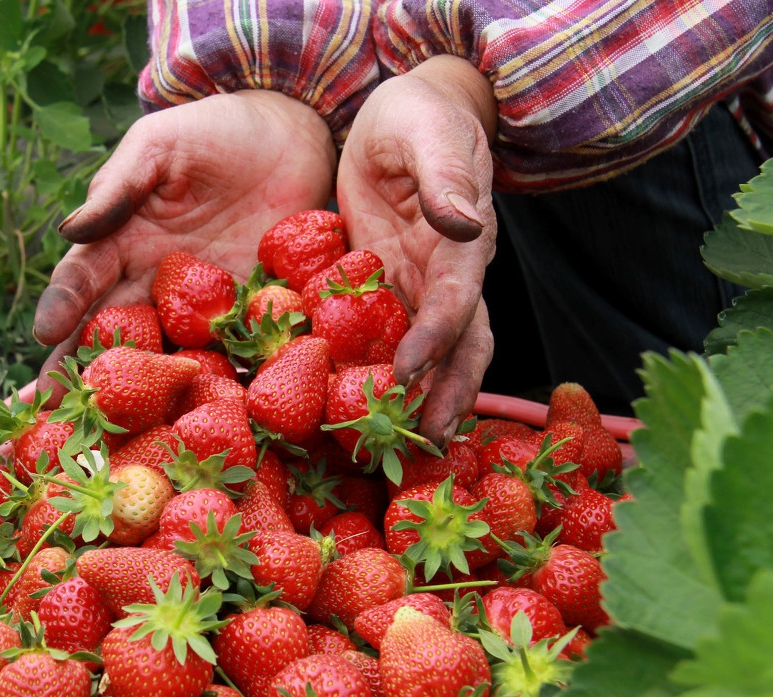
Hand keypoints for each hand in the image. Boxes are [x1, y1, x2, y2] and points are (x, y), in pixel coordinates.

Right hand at [33, 90, 335, 400]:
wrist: (294, 135)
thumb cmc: (214, 131)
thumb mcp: (159, 146)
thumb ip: (119, 186)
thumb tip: (70, 230)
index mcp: (120, 246)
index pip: (81, 283)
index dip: (61, 308)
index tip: (44, 336)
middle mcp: (151, 288)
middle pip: (111, 339)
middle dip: (84, 378)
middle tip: (57, 416)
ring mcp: (200, 312)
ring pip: (163, 361)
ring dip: (144, 400)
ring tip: (121, 438)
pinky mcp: (250, 321)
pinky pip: (232, 358)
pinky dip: (221, 390)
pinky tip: (208, 424)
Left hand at [336, 55, 497, 444]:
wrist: (405, 118)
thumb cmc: (418, 117)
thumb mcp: (427, 132)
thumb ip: (444, 175)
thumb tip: (463, 220)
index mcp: (464, 240)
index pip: (456, 300)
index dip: (436, 339)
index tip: (406, 373)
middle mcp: (451, 273)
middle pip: (462, 346)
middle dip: (448, 394)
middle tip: (425, 444)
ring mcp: (422, 286)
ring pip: (434, 354)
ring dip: (424, 399)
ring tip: (405, 448)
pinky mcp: (390, 289)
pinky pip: (390, 338)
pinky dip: (384, 375)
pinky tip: (362, 409)